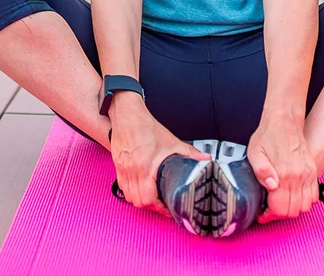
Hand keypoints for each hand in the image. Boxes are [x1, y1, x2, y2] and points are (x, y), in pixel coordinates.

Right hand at [108, 93, 210, 216]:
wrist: (127, 115)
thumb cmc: (146, 127)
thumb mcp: (171, 141)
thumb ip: (189, 153)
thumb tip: (205, 159)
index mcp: (145, 166)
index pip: (149, 198)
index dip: (160, 207)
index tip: (168, 207)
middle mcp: (132, 170)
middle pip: (138, 201)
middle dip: (152, 206)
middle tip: (162, 204)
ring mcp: (123, 169)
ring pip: (129, 196)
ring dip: (140, 200)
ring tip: (152, 198)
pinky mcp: (118, 166)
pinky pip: (122, 187)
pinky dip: (131, 192)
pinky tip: (139, 188)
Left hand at [246, 113, 317, 223]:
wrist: (284, 120)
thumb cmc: (267, 136)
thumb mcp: (255, 153)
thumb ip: (262, 172)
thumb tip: (272, 187)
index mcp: (283, 173)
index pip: (281, 208)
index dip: (269, 214)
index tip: (262, 212)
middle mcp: (299, 176)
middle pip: (293, 211)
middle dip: (280, 213)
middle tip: (269, 207)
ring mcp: (308, 174)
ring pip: (305, 206)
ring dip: (292, 208)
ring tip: (280, 201)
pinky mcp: (313, 171)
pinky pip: (314, 196)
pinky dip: (304, 201)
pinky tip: (292, 195)